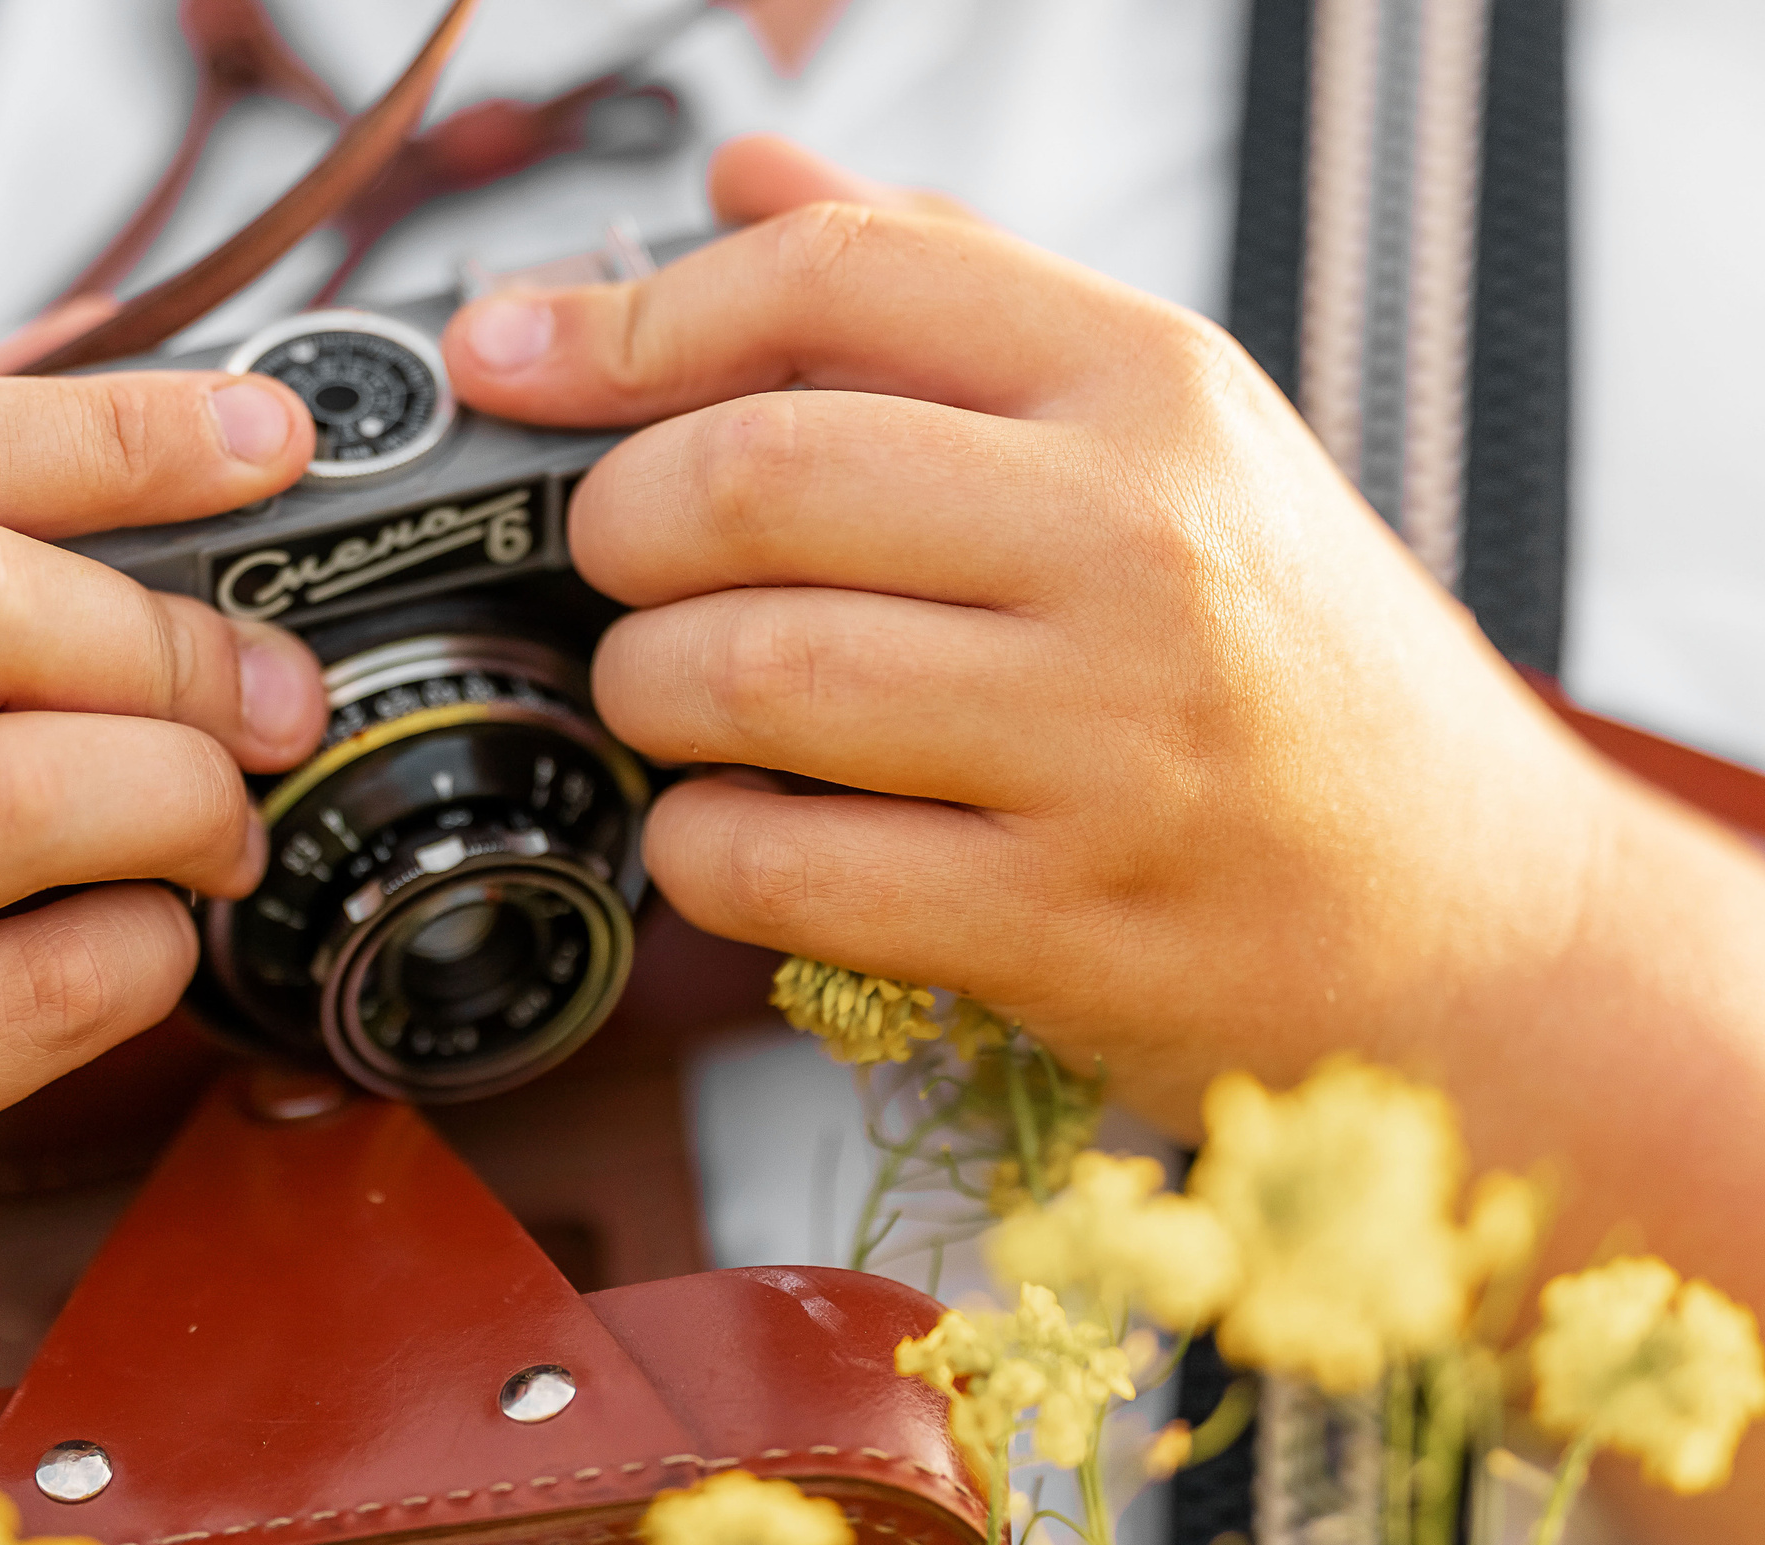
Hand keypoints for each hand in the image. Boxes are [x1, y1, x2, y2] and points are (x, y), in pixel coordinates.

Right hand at [0, 364, 320, 1340]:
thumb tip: (93, 339)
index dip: (119, 428)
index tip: (269, 434)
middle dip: (177, 638)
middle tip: (266, 689)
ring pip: (24, 795)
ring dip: (186, 796)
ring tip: (217, 822)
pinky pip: (44, 988)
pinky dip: (149, 949)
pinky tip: (142, 939)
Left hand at [440, 134, 1674, 1132]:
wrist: (1479, 922)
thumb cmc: (1293, 664)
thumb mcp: (1173, 435)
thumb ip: (952, 293)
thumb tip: (748, 174)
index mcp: (1152, 387)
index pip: (834, 280)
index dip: (627, 318)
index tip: (515, 358)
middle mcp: (1138, 543)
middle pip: (748, 477)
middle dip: (614, 525)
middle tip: (618, 564)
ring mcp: (1105, 742)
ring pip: (740, 675)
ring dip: (642, 688)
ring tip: (671, 696)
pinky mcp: (1060, 922)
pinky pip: (775, 866)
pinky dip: (697, 847)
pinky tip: (729, 830)